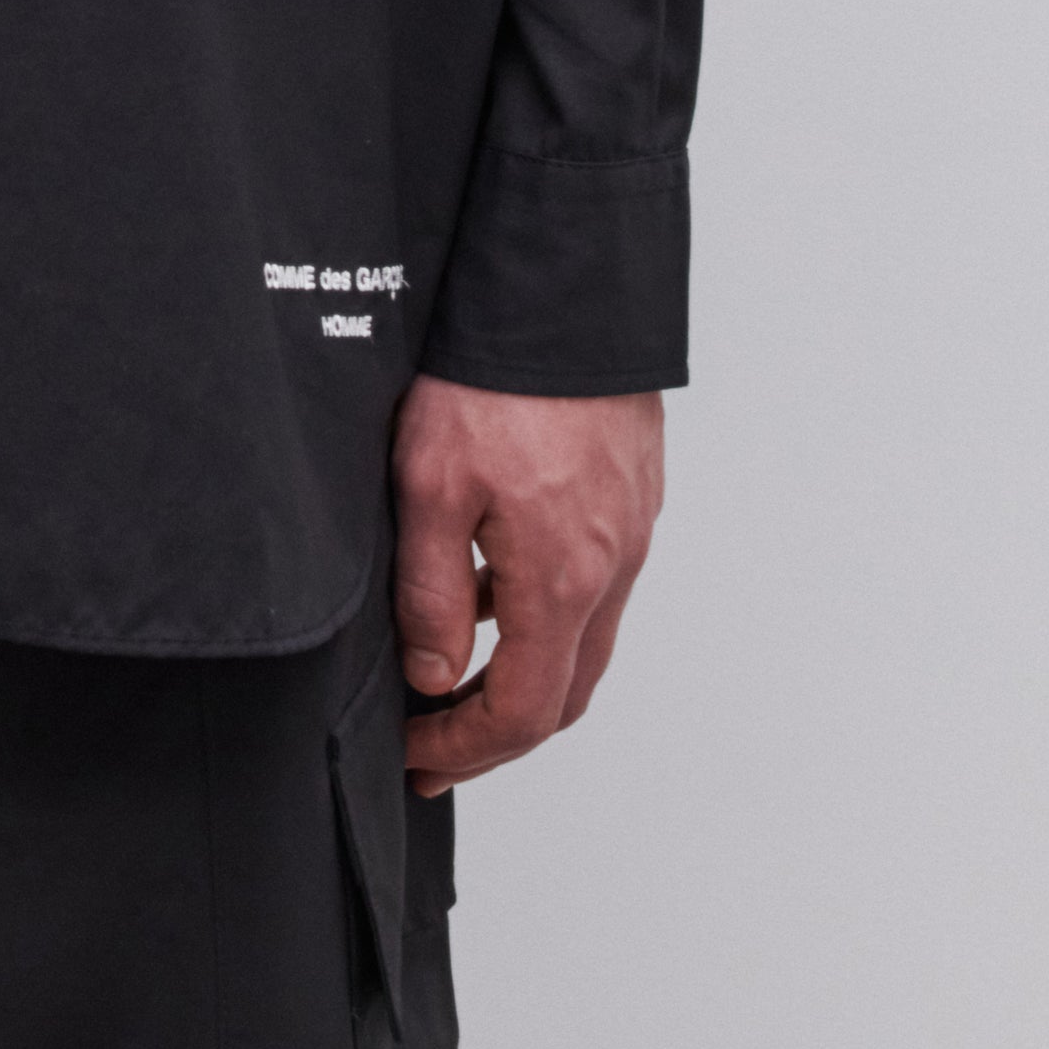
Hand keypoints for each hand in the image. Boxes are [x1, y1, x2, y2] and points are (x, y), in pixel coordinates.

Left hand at [390, 374, 664, 797]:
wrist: (563, 289)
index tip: (417, 759)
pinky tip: (492, 583)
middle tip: (436, 744)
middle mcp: (613, 566)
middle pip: (566, 691)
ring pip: (585, 636)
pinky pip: (595, 580)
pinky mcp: (630, 490)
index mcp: (564, 580)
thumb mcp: (429, 486)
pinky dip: (546, 611)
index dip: (466, 751)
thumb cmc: (493, 377)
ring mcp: (630, 528)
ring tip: (453, 671)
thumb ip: (430, 595)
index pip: (525, 713)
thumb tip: (434, 679)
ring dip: (525, 670)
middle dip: (499, 731)